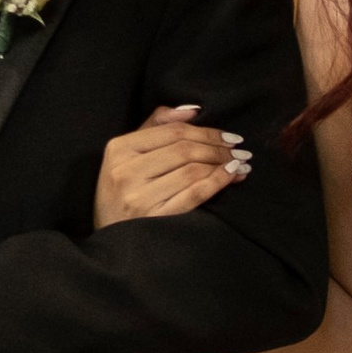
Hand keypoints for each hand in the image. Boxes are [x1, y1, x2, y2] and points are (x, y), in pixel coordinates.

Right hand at [95, 105, 253, 228]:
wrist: (112, 240)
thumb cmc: (122, 193)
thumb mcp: (127, 157)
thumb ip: (155, 127)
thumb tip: (192, 111)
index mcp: (119, 149)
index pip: (171, 132)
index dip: (205, 131)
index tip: (227, 136)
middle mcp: (126, 172)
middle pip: (184, 150)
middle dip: (218, 148)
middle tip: (238, 150)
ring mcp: (139, 198)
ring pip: (192, 171)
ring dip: (222, 165)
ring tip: (238, 163)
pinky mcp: (154, 219)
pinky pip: (194, 194)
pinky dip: (217, 182)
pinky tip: (231, 177)